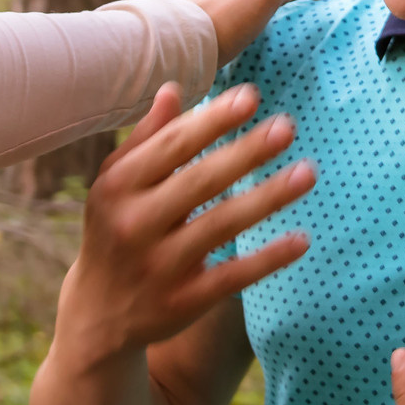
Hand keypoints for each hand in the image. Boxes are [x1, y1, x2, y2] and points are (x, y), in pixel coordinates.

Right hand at [56, 82, 314, 362]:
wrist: (96, 316)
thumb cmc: (114, 232)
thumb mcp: (116, 185)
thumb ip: (146, 139)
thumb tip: (174, 89)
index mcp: (117, 187)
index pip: (172, 146)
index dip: (212, 121)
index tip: (251, 96)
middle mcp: (134, 224)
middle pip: (199, 182)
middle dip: (246, 152)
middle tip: (287, 127)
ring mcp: (159, 266)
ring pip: (221, 225)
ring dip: (268, 197)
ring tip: (308, 172)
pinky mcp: (183, 302)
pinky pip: (233, 276)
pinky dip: (268, 258)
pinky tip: (301, 239)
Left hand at [183, 0, 339, 65]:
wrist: (181, 51)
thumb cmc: (224, 16)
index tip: (336, 0)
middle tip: (319, 15)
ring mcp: (213, 7)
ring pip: (255, 5)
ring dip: (278, 13)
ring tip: (296, 30)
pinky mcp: (208, 32)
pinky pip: (242, 24)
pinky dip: (260, 29)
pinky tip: (263, 41)